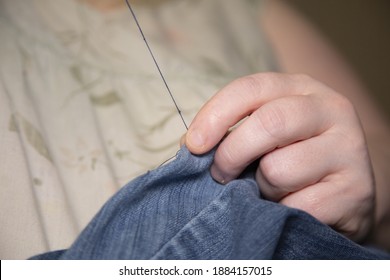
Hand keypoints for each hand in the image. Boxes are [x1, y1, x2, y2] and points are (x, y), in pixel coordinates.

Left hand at [184, 72, 374, 241]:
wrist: (345, 192)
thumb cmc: (293, 159)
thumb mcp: (264, 135)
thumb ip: (232, 132)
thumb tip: (189, 145)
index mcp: (302, 89)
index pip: (251, 88)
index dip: (215, 115)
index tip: (193, 145)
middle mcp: (331, 110)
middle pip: (269, 123)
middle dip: (231, 154)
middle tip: (221, 174)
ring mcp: (349, 149)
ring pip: (278, 170)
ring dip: (263, 189)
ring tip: (274, 190)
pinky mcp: (356, 190)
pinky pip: (297, 206)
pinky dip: (282, 212)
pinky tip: (293, 206)